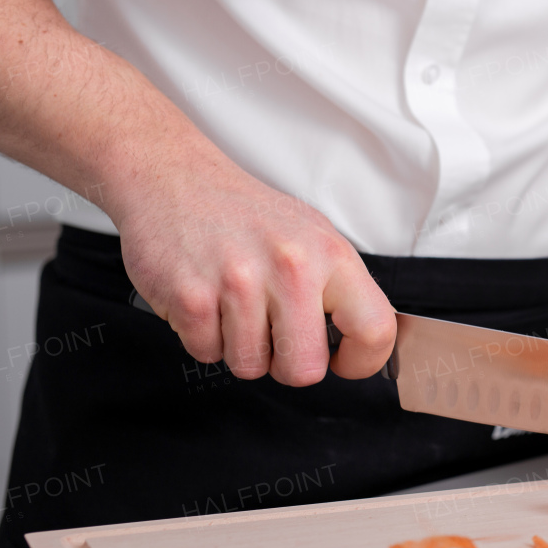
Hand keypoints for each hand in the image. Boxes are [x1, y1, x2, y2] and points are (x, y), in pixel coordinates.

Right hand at [115, 157, 395, 385]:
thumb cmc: (246, 214)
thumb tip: (360, 341)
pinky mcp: (190, 296)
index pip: (374, 329)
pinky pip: (205, 353)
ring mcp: (239, 282)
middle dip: (286, 364)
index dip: (361, 361)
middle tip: (273, 335)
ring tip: (232, 306)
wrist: (172, 176)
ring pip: (250, 366)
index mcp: (331, 254)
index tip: (342, 360)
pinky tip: (205, 300)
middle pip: (305, 370)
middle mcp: (291, 267)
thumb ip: (338, 288)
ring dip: (239, 347)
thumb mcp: (312, 235)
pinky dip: (202, 336)